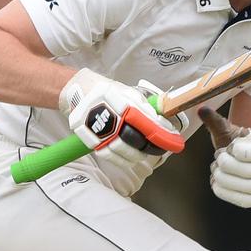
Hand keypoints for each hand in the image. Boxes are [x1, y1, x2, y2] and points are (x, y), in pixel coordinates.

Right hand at [59, 69, 184, 195]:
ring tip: (146, 153)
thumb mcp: (125, 90)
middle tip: (162, 148)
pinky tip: (131, 158)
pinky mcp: (92, 141)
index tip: (173, 140)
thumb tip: (160, 116)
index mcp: (121, 103)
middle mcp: (110, 118)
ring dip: (139, 155)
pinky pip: (110, 156)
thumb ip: (142, 104)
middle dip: (152, 147)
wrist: (77, 93)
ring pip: (124, 151)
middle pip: (136, 140)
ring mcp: (100, 132)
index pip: (146, 122)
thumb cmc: (104, 90)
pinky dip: (123, 160)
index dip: (161, 133)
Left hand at [200, 107, 250, 208]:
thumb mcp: (228, 130)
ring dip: (226, 179)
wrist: (243, 157)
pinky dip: (227, 193)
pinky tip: (216, 182)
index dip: (243, 152)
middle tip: (218, 158)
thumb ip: (215, 121)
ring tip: (216, 169)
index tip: (231, 147)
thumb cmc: (237, 143)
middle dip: (229, 166)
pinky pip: (246, 202)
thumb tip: (201, 109)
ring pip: (250, 189)